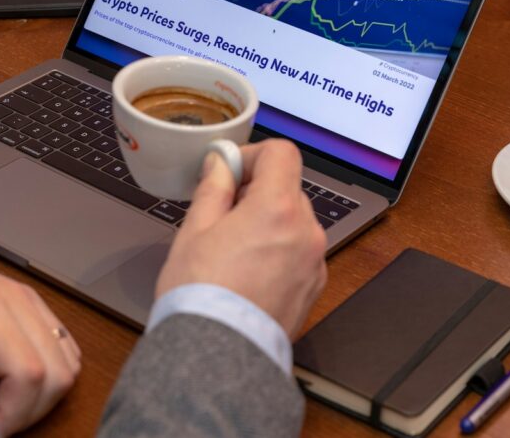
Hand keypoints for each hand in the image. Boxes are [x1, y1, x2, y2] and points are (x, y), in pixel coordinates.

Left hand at [0, 262, 80, 434]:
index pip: (29, 374)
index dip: (13, 414)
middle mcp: (11, 296)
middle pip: (58, 372)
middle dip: (31, 409)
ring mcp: (24, 295)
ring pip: (69, 362)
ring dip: (42, 392)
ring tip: (1, 396)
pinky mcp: (29, 298)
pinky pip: (65, 346)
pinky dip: (49, 372)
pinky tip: (11, 378)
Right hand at [155, 139, 327, 339]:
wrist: (219, 354)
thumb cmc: (201, 294)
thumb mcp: (195, 229)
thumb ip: (214, 187)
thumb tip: (221, 163)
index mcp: (277, 209)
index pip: (282, 154)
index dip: (253, 156)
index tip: (230, 171)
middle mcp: (306, 231)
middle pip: (288, 188)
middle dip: (257, 192)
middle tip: (222, 213)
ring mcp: (314, 261)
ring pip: (294, 221)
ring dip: (269, 221)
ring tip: (233, 248)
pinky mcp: (314, 286)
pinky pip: (299, 252)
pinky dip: (279, 250)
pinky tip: (249, 271)